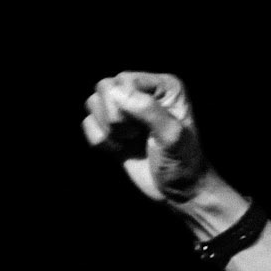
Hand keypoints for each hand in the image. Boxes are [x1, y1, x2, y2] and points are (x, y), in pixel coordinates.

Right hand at [82, 70, 209, 204]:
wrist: (178, 190)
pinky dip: (101, 141)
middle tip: (134, 135)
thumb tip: (116, 92)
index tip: (141, 128)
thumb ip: (148, 110)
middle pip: (104, 87)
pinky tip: (121, 149)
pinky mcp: (112, 127)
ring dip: (107, 130)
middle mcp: (143, 91)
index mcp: (163, 86)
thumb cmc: (182, 161)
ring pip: (93, 103)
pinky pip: (88, 124)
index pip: (124, 80)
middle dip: (114, 117)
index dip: (124, 105)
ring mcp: (126, 109)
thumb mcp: (173, 136)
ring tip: (130, 141)